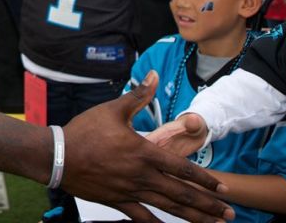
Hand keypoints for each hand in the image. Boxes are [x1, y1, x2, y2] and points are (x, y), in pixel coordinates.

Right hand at [61, 72, 233, 222]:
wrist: (57, 155)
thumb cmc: (84, 131)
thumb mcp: (113, 110)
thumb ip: (138, 96)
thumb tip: (154, 76)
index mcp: (145, 152)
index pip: (183, 169)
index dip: (205, 180)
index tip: (223, 189)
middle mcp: (142, 175)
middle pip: (182, 194)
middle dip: (208, 205)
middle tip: (229, 214)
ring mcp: (130, 191)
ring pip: (167, 208)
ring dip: (192, 217)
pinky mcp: (117, 202)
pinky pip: (142, 218)